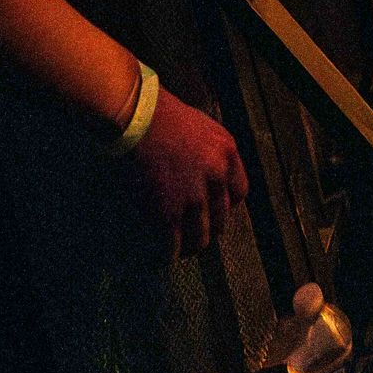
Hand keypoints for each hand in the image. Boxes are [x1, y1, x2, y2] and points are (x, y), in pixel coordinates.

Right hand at [130, 85, 247, 258]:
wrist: (133, 117)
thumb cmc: (159, 114)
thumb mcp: (200, 127)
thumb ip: (209, 153)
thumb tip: (205, 176)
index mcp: (227, 153)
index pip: (239, 193)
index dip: (226, 206)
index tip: (214, 211)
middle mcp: (216, 177)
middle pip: (221, 218)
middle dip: (208, 227)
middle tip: (195, 233)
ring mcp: (193, 198)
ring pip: (201, 238)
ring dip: (190, 246)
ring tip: (179, 250)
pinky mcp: (167, 214)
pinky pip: (173, 246)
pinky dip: (168, 256)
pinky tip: (162, 258)